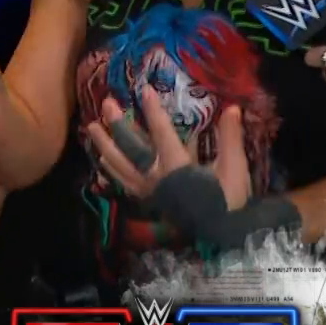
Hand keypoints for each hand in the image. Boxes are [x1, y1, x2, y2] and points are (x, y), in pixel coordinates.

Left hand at [85, 96, 249, 208]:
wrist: (221, 235)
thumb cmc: (228, 201)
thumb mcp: (234, 168)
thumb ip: (230, 138)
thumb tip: (232, 108)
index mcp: (177, 167)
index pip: (162, 133)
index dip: (152, 111)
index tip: (144, 90)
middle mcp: (156, 176)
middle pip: (131, 147)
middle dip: (117, 124)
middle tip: (106, 103)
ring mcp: (148, 189)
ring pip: (119, 164)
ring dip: (104, 144)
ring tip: (91, 127)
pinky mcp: (146, 199)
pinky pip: (122, 181)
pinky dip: (110, 168)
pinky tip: (101, 158)